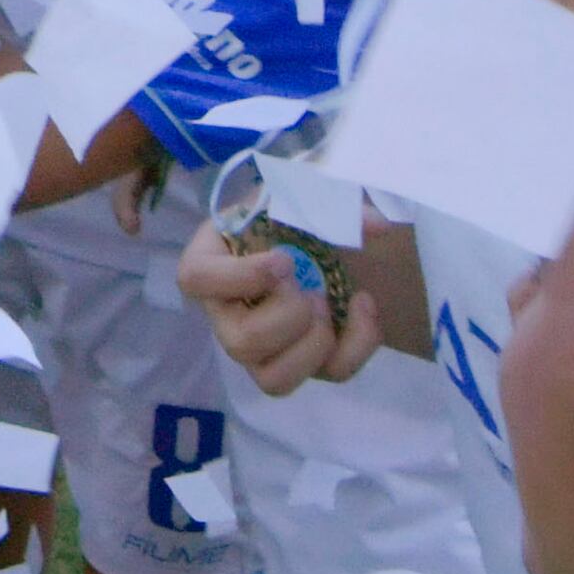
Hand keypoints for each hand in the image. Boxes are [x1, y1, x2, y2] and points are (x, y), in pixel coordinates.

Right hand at [180, 213, 376, 391]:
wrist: (327, 238)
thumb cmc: (294, 215)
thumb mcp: (303, 194)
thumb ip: (330, 201)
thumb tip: (377, 225)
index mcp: (211, 263)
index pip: (196, 280)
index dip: (239, 278)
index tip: (284, 260)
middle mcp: (227, 314)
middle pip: (240, 343)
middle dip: (288, 316)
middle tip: (310, 287)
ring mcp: (263, 348)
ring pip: (273, 380)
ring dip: (313, 344)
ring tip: (330, 305)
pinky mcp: (304, 362)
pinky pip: (328, 376)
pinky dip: (357, 346)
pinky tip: (363, 306)